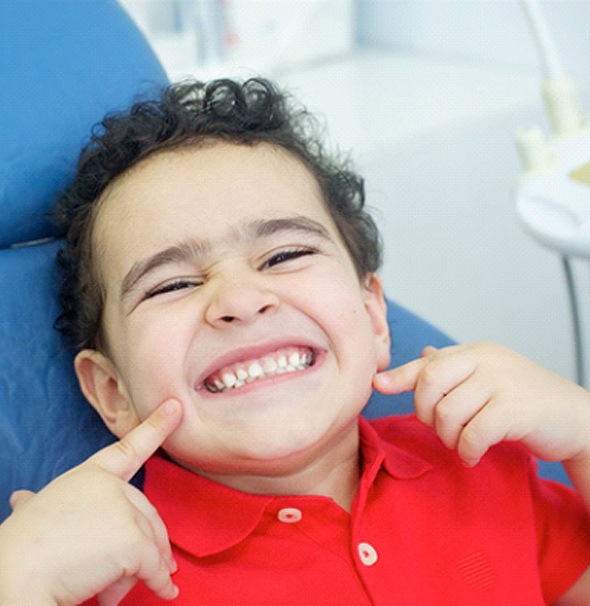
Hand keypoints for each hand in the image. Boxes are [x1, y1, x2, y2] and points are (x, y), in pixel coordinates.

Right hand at [0, 399, 182, 605]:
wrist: (12, 578)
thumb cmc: (19, 550)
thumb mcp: (30, 516)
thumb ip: (35, 504)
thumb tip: (22, 500)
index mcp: (89, 476)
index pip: (129, 448)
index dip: (156, 425)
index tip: (176, 407)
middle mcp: (111, 486)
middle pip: (146, 514)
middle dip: (149, 544)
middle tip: (152, 568)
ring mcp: (123, 510)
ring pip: (151, 543)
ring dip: (143, 570)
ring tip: (116, 590)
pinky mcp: (131, 539)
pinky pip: (154, 566)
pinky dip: (159, 583)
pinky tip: (163, 592)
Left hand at [373, 342, 589, 466]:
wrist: (577, 419)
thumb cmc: (525, 400)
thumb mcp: (488, 378)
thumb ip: (454, 368)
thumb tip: (422, 354)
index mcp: (475, 351)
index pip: (429, 363)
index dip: (400, 376)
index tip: (378, 385)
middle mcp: (486, 359)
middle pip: (429, 384)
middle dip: (426, 413)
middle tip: (441, 430)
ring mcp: (502, 381)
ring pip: (448, 412)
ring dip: (448, 437)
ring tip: (462, 444)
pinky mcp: (515, 408)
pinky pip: (472, 433)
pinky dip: (467, 450)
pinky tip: (473, 455)